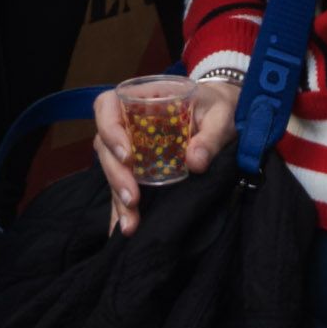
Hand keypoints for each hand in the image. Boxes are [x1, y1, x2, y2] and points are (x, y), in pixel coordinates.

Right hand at [92, 77, 238, 233]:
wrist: (221, 114)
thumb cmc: (217, 106)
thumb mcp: (221, 114)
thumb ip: (211, 135)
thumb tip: (195, 163)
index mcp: (141, 97)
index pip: (108, 105)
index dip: (110, 130)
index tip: (127, 156)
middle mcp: (128, 121)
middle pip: (105, 145)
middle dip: (116, 175)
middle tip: (133, 199)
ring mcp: (130, 145)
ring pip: (111, 169)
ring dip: (118, 196)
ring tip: (130, 224)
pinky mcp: (138, 166)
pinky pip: (123, 185)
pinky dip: (122, 208)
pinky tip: (123, 229)